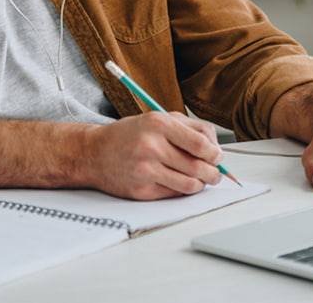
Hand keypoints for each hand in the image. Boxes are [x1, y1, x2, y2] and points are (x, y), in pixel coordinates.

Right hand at [84, 112, 224, 199]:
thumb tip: (216, 148)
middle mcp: (151, 146)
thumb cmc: (130, 135)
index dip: (215, 153)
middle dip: (214, 173)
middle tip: (216, 173)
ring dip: (202, 184)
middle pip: (198, 166)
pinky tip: (180, 182)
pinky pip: (174, 194)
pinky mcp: (141, 190)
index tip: (218, 157)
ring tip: (201, 179)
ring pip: (190, 184)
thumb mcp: (158, 118)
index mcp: (158, 123)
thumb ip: (189, 128)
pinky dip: (183, 190)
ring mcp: (145, 170)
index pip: (200, 143)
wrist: (94, 153)